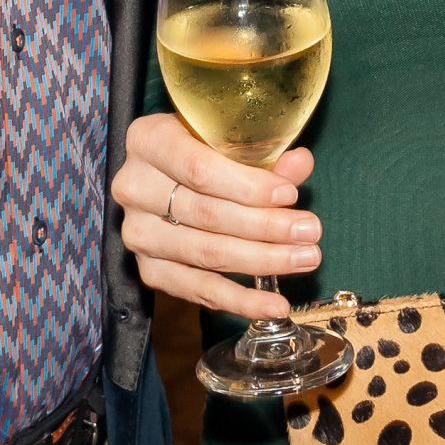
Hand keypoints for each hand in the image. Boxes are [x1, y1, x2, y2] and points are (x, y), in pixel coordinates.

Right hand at [114, 112, 320, 316]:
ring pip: (206, 254)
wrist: (169, 173)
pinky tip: (275, 304)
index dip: (248, 187)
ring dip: (262, 261)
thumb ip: (265, 154)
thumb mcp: (230, 139)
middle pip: (206, 214)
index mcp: (149, 140)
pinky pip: (198, 290)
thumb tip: (300, 165)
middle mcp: (134, 186)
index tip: (290, 196)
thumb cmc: (204, 149)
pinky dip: (241, 300)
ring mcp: (137, 232)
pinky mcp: (149, 268)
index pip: (200, 170)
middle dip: (266, 227)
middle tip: (310, 231)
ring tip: (304, 258)